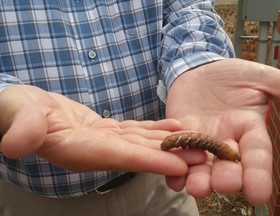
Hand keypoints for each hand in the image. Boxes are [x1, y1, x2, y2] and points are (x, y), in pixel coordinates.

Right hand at [0, 85, 205, 174]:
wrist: (27, 108)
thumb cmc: (18, 111)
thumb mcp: (17, 114)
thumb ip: (23, 128)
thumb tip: (17, 145)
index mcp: (76, 150)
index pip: (117, 158)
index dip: (147, 161)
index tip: (177, 165)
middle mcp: (96, 150)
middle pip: (139, 154)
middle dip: (170, 157)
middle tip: (203, 157)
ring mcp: (104, 141)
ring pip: (142, 144)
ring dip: (169, 144)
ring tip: (197, 142)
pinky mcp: (107, 131)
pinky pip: (136, 131)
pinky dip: (156, 131)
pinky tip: (175, 128)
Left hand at [165, 58, 279, 204]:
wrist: (196, 71)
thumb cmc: (228, 74)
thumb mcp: (256, 77)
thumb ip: (276, 86)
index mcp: (248, 128)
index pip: (256, 153)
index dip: (258, 173)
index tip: (257, 194)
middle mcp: (225, 141)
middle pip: (227, 165)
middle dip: (226, 177)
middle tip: (223, 186)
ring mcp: (200, 142)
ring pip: (200, 166)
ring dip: (198, 179)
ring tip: (195, 188)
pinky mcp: (178, 138)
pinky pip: (176, 155)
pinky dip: (174, 169)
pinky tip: (173, 179)